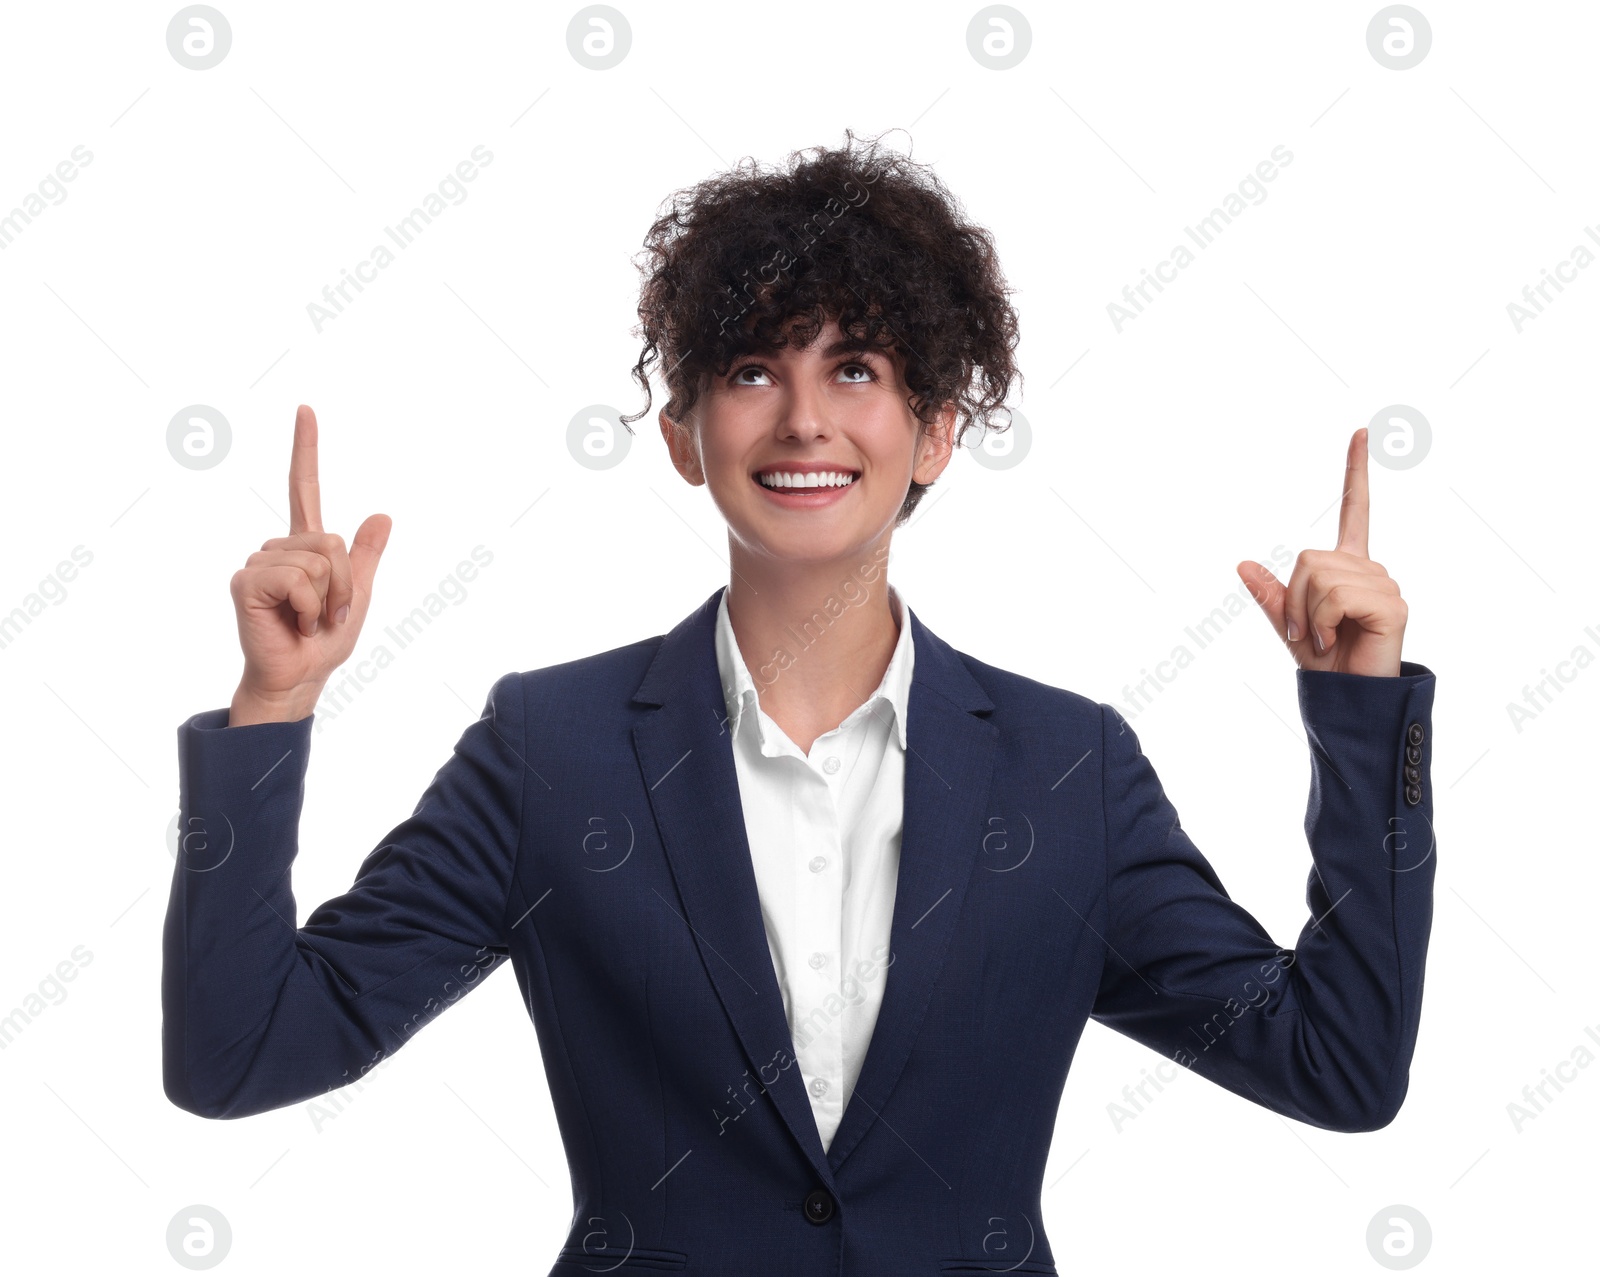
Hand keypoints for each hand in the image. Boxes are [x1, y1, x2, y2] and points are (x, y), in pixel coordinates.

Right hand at [228, 405, 391, 722]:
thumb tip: (382, 514)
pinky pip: (297, 581)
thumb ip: (365, 556)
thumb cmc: (324, 639)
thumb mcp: (358, 594)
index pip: (304, 487)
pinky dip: (308, 608)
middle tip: (327, 614)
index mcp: (306, 546)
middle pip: (331, 542)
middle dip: (344, 584)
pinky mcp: (246, 581)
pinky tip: (293, 624)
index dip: (306, 448)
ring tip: (309, 620)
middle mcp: (279, 547)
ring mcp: (260, 563)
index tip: (306, 409)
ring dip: (327, 599)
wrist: (301, 675)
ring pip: (318, 561)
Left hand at [1235, 427, 1406, 676]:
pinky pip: (1337, 596)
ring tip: (1326, 637)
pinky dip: (1324, 621)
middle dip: (1296, 599)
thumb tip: (1242, 563)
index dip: (1355, 472)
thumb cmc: (1325, 663)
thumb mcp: (1288, 623)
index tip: (1360, 432)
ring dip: (1309, 614)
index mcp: (1348, 568)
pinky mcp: (1392, 605)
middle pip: (1309, 558)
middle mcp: (1370, 569)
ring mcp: (1384, 585)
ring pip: (1320, 576)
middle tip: (1309, 631)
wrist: (1346, 697)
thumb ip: (1270, 594)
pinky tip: (1337, 639)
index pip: (1355, 510)